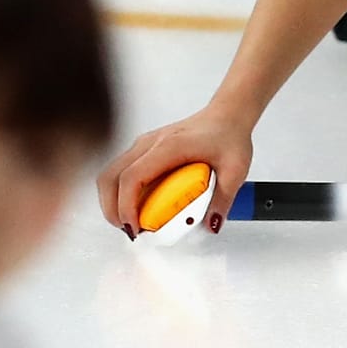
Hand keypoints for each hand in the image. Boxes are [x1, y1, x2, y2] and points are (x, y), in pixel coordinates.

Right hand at [99, 107, 253, 236]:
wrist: (227, 116)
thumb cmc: (228, 135)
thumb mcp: (235, 170)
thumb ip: (223, 199)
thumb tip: (211, 225)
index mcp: (169, 147)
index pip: (133, 177)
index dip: (126, 206)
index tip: (134, 228)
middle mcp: (150, 144)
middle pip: (111, 176)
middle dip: (112, 208)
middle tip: (129, 231)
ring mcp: (144, 146)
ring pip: (112, 174)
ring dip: (114, 201)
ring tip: (132, 223)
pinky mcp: (145, 151)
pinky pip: (122, 172)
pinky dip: (121, 193)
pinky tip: (138, 208)